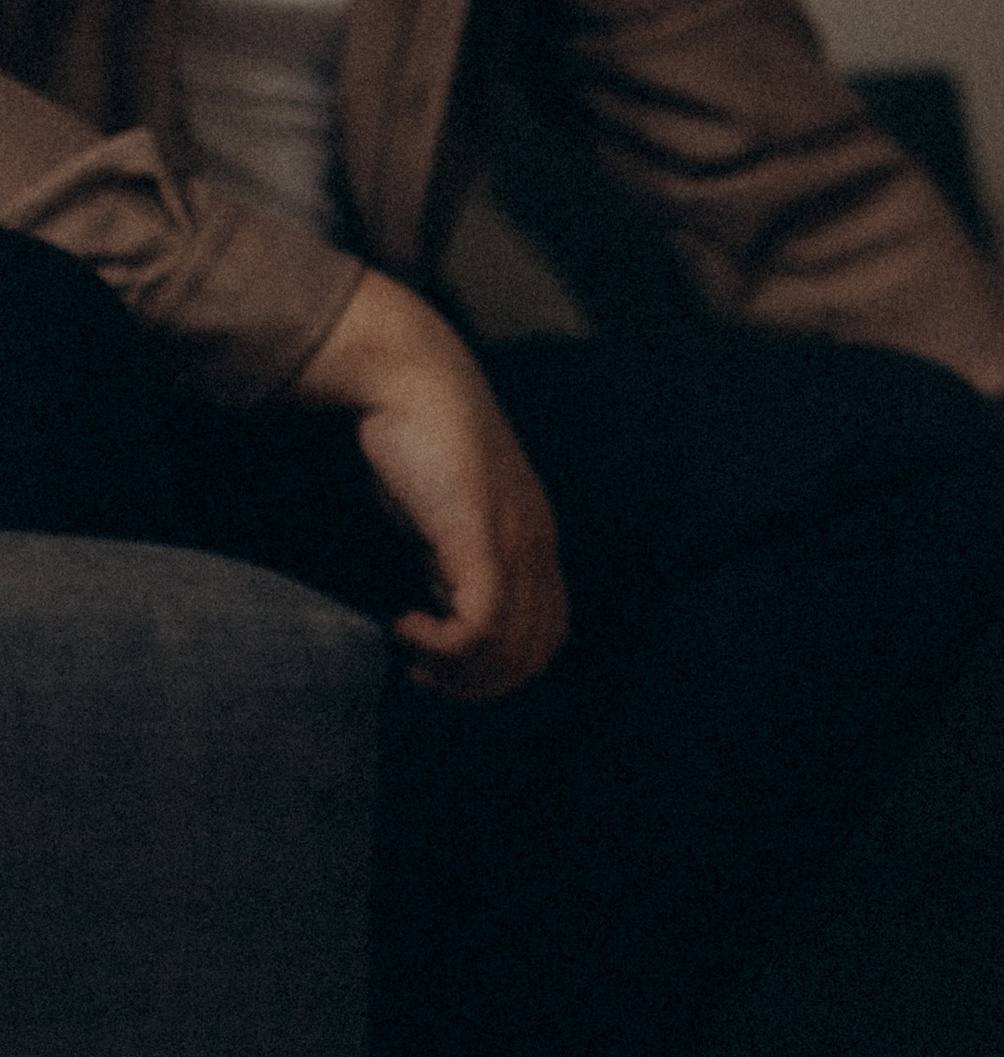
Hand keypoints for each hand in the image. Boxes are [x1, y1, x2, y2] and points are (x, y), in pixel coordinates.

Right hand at [293, 270, 567, 697]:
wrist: (408, 372)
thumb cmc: (415, 438)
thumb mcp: (446, 510)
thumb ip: (456, 555)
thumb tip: (440, 602)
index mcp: (537, 539)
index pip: (548, 635)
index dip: (500, 668)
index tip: (443, 661)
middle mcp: (537, 544)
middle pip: (534, 654)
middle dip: (477, 683)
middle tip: (424, 673)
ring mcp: (512, 540)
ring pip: (512, 648)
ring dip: (458, 671)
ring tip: (413, 652)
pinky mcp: (476, 534)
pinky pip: (482, 622)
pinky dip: (443, 644)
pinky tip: (403, 625)